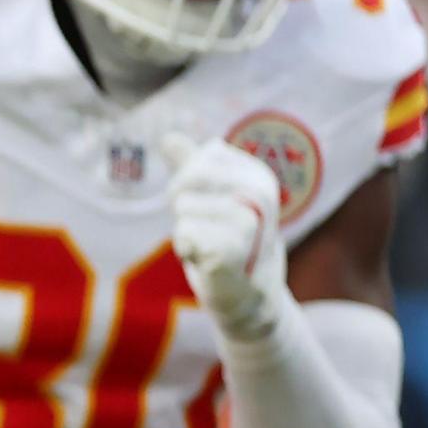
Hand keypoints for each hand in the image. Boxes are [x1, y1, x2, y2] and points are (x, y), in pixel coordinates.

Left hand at [161, 130, 290, 339]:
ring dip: (186, 232)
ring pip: (183, 210)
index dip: (189, 186)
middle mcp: (259, 193)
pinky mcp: (231, 249)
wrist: (248, 291)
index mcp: (257, 174)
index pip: (197, 161)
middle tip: (207, 229)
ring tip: (210, 245)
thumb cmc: (226, 238)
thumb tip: (168, 136)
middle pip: (186, 182)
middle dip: (184, 207)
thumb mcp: (210, 197)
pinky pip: (184, 235)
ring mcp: (249, 221)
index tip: (211, 208)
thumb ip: (191, 165)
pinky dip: (186, 249)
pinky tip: (207, 260)